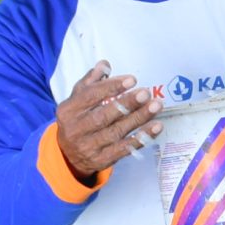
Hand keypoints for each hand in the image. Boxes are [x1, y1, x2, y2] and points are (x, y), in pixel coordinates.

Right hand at [55, 60, 162, 182]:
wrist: (68, 155)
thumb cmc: (77, 120)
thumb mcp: (77, 99)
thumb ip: (90, 81)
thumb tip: (105, 64)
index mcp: (69, 110)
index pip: (90, 96)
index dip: (111, 87)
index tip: (131, 80)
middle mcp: (77, 129)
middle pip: (103, 116)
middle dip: (126, 104)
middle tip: (145, 93)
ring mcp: (89, 146)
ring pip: (116, 132)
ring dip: (138, 119)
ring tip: (156, 106)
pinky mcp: (102, 160)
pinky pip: (124, 149)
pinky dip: (141, 138)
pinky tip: (155, 127)